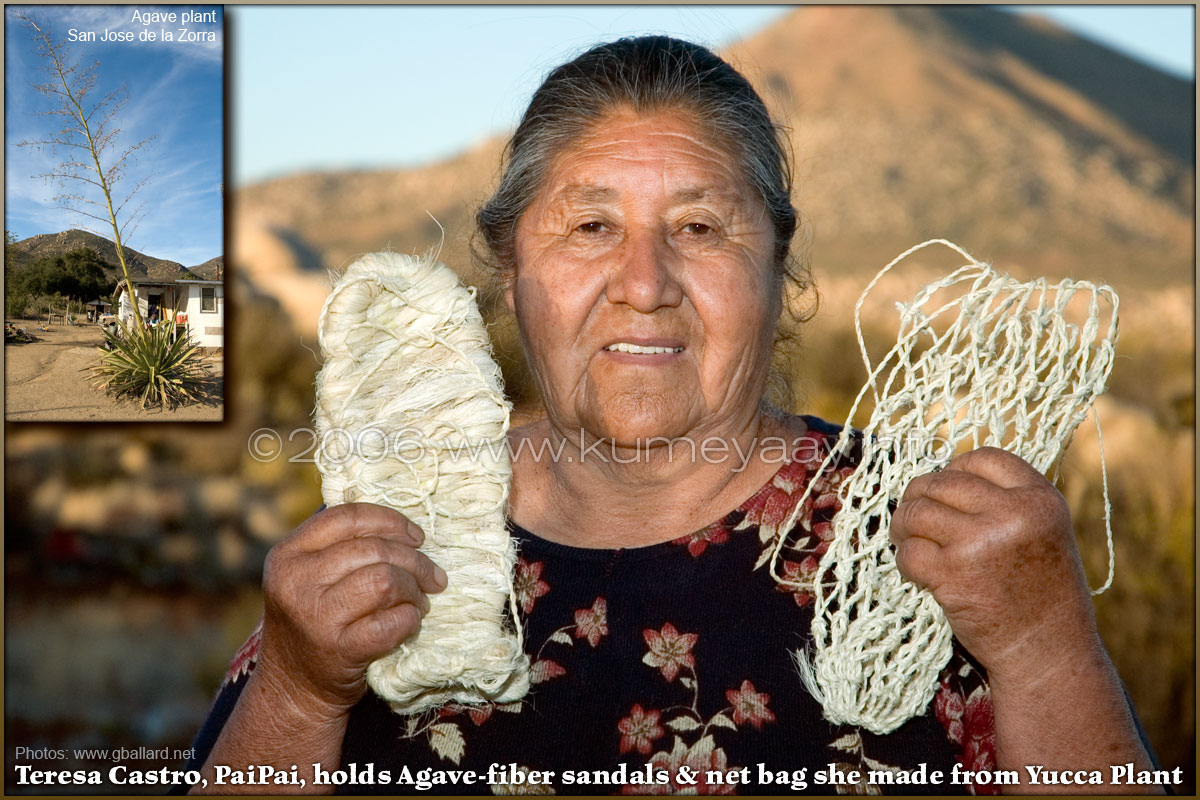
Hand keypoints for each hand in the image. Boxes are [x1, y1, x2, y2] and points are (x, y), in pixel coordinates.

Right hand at [256, 503, 447, 717]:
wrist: (292, 687)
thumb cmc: (313, 621)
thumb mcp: (308, 576)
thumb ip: (340, 545)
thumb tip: (401, 524)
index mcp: (288, 554)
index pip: (347, 518)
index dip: (390, 521)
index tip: (417, 537)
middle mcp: (295, 581)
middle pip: (373, 549)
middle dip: (414, 560)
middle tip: (432, 576)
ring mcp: (315, 616)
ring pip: (385, 581)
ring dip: (414, 589)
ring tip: (421, 600)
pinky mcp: (338, 650)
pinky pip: (391, 622)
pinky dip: (409, 618)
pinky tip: (411, 621)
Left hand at [890, 447, 1100, 678]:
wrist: (1048, 652)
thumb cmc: (1042, 593)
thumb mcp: (1044, 532)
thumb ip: (1006, 501)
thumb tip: (942, 476)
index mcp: (1040, 499)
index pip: (982, 458)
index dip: (955, 470)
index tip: (946, 492)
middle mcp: (1013, 514)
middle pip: (940, 482)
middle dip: (918, 498)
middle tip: (914, 520)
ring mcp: (980, 543)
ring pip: (916, 513)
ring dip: (903, 528)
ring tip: (909, 542)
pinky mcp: (953, 574)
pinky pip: (908, 552)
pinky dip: (905, 561)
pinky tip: (918, 572)